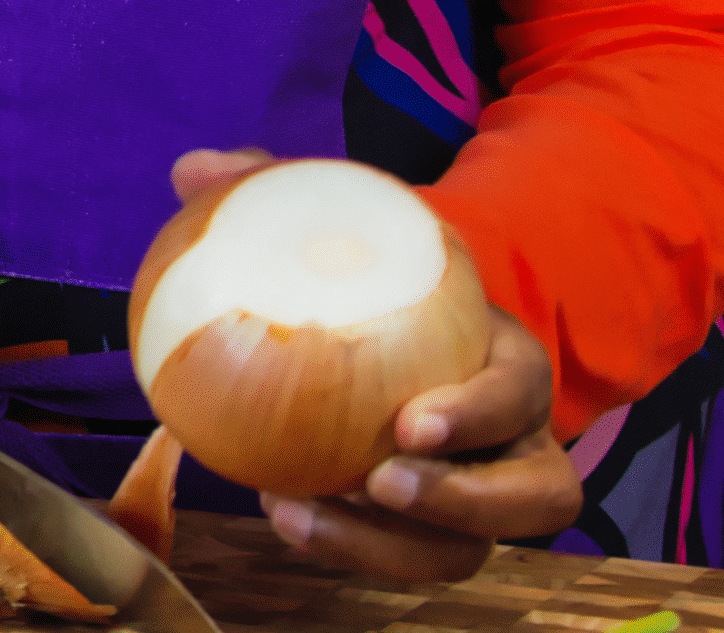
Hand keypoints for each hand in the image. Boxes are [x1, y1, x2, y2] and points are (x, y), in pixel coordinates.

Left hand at [171, 148, 583, 582]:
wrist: (405, 334)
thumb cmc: (382, 278)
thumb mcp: (354, 230)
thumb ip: (282, 193)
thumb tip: (192, 168)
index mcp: (509, 362)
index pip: (519, 390)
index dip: (478, 412)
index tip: (408, 420)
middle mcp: (516, 441)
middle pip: (531, 495)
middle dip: (464, 500)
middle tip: (378, 481)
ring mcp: (484, 495)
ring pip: (468, 549)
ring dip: (392, 546)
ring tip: (305, 513)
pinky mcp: (436, 530)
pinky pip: (405, 556)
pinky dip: (347, 544)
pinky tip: (279, 508)